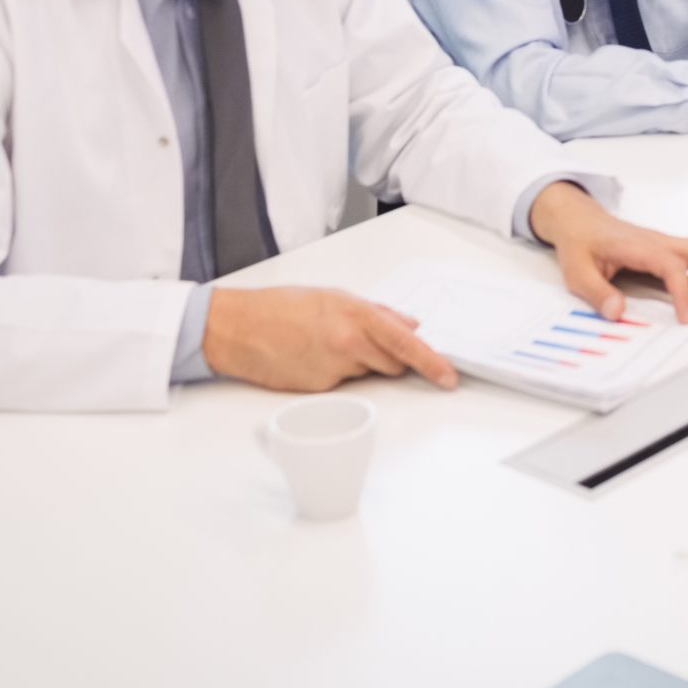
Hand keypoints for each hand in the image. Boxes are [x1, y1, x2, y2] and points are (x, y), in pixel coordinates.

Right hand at [201, 287, 458, 391]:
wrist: (237, 328)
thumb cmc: (281, 308)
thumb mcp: (333, 297)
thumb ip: (376, 313)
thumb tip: (410, 324)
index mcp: (356, 314)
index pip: (406, 342)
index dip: (432, 362)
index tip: (449, 376)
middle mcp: (349, 343)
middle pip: (393, 364)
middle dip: (386, 358)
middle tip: (357, 342)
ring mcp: (334, 369)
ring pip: (367, 374)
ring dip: (359, 365)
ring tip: (325, 345)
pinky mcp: (319, 389)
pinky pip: (343, 386)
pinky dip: (335, 374)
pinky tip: (311, 359)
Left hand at [528, 182, 687, 324]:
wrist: (579, 220)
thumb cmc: (580, 244)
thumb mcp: (577, 273)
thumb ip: (597, 294)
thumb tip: (618, 313)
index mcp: (637, 247)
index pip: (672, 266)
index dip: (683, 293)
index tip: (684, 317)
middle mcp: (658, 241)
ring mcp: (666, 242)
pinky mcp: (668, 248)